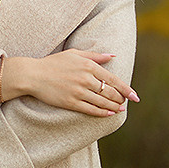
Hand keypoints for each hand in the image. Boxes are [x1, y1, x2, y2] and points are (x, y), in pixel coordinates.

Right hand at [4, 50, 138, 116]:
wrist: (33, 75)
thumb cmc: (53, 63)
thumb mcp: (74, 54)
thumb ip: (95, 55)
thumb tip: (112, 56)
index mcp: (88, 65)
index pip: (113, 80)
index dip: (127, 89)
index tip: (135, 96)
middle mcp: (85, 79)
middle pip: (110, 92)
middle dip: (120, 99)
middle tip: (125, 102)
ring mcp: (78, 91)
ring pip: (103, 102)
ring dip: (114, 107)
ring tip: (120, 109)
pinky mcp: (71, 102)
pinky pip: (91, 110)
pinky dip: (102, 112)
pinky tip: (109, 114)